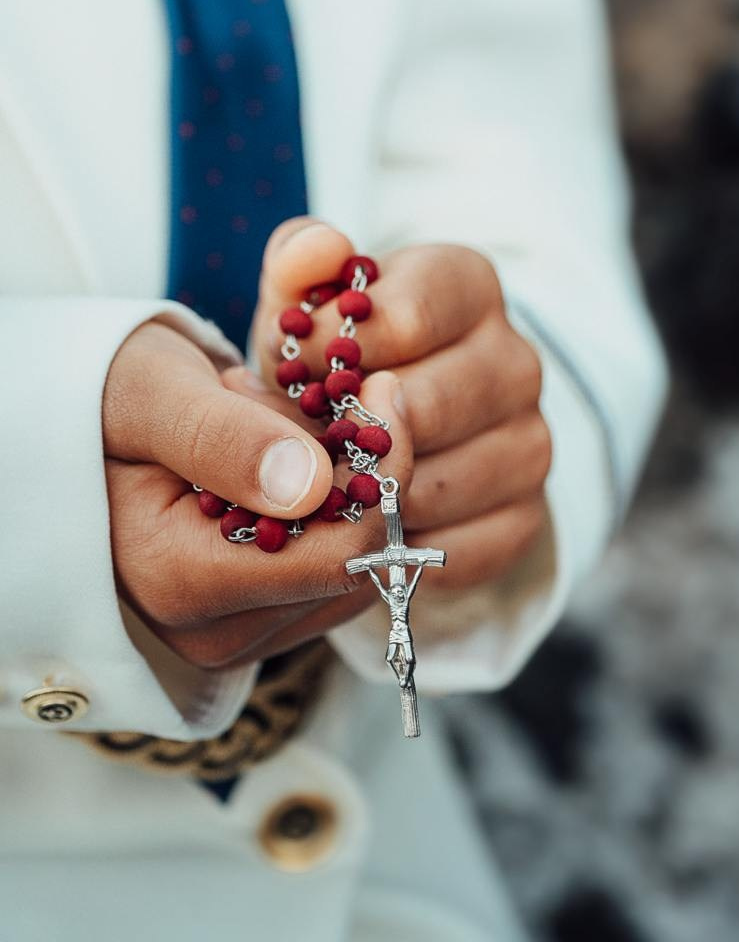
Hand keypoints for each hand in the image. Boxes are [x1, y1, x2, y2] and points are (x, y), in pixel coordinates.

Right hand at [103, 318, 410, 668]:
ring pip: (353, 566)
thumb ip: (225, 440)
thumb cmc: (101, 401)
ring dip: (339, 484)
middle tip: (306, 398)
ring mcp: (234, 635)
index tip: (380, 391)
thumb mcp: (153, 397)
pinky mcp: (251, 624)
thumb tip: (314, 484)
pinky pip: (330, 569)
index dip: (382, 471)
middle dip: (355, 471)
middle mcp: (211, 631)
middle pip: (355, 563)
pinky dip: (324, 505)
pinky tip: (271, 460)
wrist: (68, 433)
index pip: (341, 554)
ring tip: (267, 427)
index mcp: (182, 581)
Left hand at [249, 218, 552, 591]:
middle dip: (339, 432)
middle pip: (422, 407)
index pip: (407, 317)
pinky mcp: (526, 517)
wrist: (393, 433)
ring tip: (314, 489)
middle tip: (289, 443)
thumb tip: (322, 250)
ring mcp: (530, 442)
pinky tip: (356, 531)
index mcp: (470, 286)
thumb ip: (301, 262)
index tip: (290, 372)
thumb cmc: (337, 357)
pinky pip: (451, 550)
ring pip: (432, 486)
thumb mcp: (310, 302)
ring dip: (360, 498)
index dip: (329, 353)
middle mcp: (516, 361)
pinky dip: (393, 551)